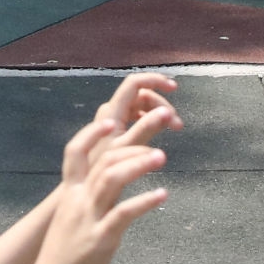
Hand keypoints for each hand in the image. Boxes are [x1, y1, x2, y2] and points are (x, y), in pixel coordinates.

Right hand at [29, 122, 167, 263]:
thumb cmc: (65, 251)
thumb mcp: (73, 216)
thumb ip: (88, 197)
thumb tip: (109, 181)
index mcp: (70, 192)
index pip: (75, 152)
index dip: (92, 133)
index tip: (111, 121)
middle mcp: (78, 199)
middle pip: (104, 159)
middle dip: (132, 143)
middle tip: (156, 139)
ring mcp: (89, 217)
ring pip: (112, 179)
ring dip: (139, 164)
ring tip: (162, 157)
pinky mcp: (101, 237)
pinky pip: (124, 213)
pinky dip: (145, 201)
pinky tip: (162, 195)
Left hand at [62, 72, 179, 190]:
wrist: (85, 183)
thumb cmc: (104, 167)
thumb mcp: (128, 148)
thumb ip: (147, 128)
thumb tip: (167, 111)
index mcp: (112, 111)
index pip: (134, 83)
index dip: (155, 80)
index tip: (175, 88)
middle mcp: (111, 111)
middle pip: (141, 95)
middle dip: (162, 105)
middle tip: (178, 125)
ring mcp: (111, 119)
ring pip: (139, 106)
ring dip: (158, 113)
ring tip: (173, 129)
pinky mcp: (113, 129)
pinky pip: (135, 116)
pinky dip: (149, 119)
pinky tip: (158, 130)